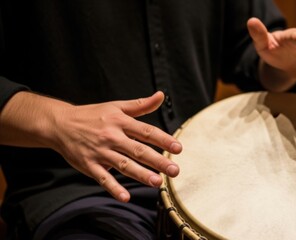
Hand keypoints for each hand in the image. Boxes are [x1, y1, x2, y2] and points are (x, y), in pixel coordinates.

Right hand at [51, 91, 181, 201]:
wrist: (60, 124)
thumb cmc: (92, 115)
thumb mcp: (116, 106)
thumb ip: (140, 105)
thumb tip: (161, 96)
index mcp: (120, 122)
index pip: (146, 132)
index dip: (163, 139)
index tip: (178, 148)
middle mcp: (112, 137)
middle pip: (138, 150)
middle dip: (157, 161)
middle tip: (174, 170)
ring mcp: (100, 152)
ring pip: (124, 165)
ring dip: (141, 174)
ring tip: (157, 182)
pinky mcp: (89, 165)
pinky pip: (103, 178)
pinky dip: (114, 188)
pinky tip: (126, 196)